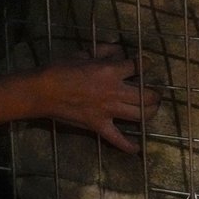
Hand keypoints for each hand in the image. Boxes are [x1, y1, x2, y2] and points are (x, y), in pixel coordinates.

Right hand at [27, 55, 160, 153]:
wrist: (43, 91)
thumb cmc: (61, 68)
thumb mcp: (84, 53)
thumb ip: (104, 50)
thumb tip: (119, 50)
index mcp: (110, 71)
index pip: (138, 66)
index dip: (145, 63)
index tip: (146, 63)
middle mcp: (114, 91)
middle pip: (146, 95)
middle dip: (155, 94)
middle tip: (155, 93)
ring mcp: (107, 111)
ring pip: (140, 115)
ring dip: (150, 113)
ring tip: (151, 110)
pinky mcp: (98, 126)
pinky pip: (117, 139)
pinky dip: (128, 146)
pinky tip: (137, 148)